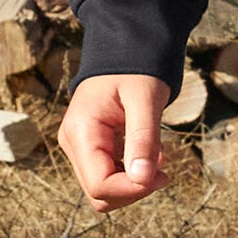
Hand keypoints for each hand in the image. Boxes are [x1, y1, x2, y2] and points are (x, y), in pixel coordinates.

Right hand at [57, 73, 170, 211]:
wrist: (127, 45)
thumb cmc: (137, 66)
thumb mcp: (146, 97)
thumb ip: (144, 137)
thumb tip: (143, 179)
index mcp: (81, 130)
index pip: (99, 184)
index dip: (132, 189)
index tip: (163, 175)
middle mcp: (74, 143)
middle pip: (98, 192)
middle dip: (133, 189)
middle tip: (163, 171)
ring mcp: (80, 146)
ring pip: (102, 188)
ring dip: (133, 182)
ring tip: (158, 159)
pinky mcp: (91, 146)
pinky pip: (108, 173)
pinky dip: (130, 172)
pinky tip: (149, 155)